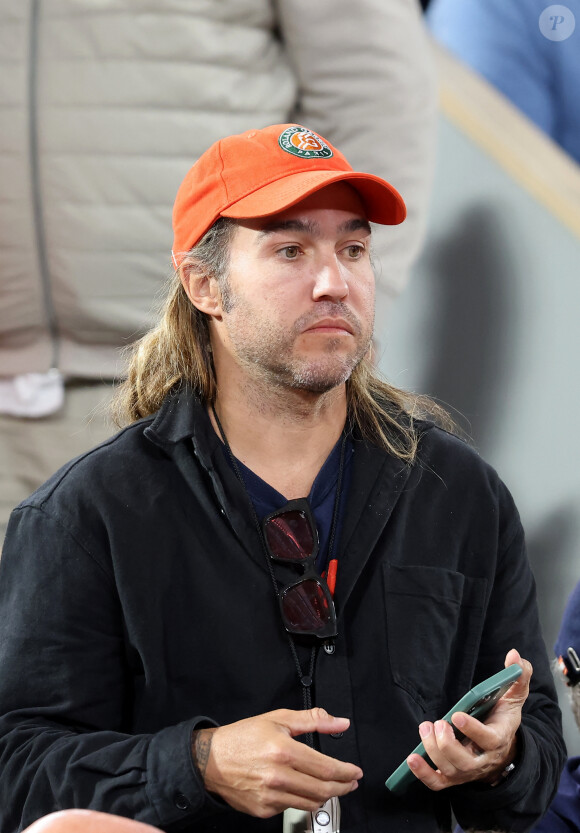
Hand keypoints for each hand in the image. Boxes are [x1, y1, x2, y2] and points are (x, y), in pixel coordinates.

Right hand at [191, 707, 361, 817]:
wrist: (211, 760)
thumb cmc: (243, 737)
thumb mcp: (278, 719)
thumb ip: (313, 720)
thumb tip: (340, 723)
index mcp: (284, 751)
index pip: (326, 768)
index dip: (347, 772)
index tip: (356, 772)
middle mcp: (278, 777)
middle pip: (323, 790)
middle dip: (343, 787)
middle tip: (351, 782)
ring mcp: (270, 797)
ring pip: (311, 803)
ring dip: (326, 796)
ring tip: (331, 787)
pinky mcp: (264, 810)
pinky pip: (291, 808)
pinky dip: (301, 799)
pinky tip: (301, 789)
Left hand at [406, 649, 531, 790]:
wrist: (503, 748)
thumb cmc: (504, 717)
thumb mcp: (515, 696)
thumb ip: (518, 675)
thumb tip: (514, 655)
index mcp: (499, 738)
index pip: (488, 740)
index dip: (472, 730)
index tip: (456, 714)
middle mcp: (483, 759)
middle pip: (465, 762)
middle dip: (447, 744)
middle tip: (437, 723)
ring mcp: (468, 770)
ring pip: (450, 771)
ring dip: (433, 751)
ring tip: (425, 728)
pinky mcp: (454, 776)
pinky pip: (438, 783)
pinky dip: (423, 774)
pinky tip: (412, 758)